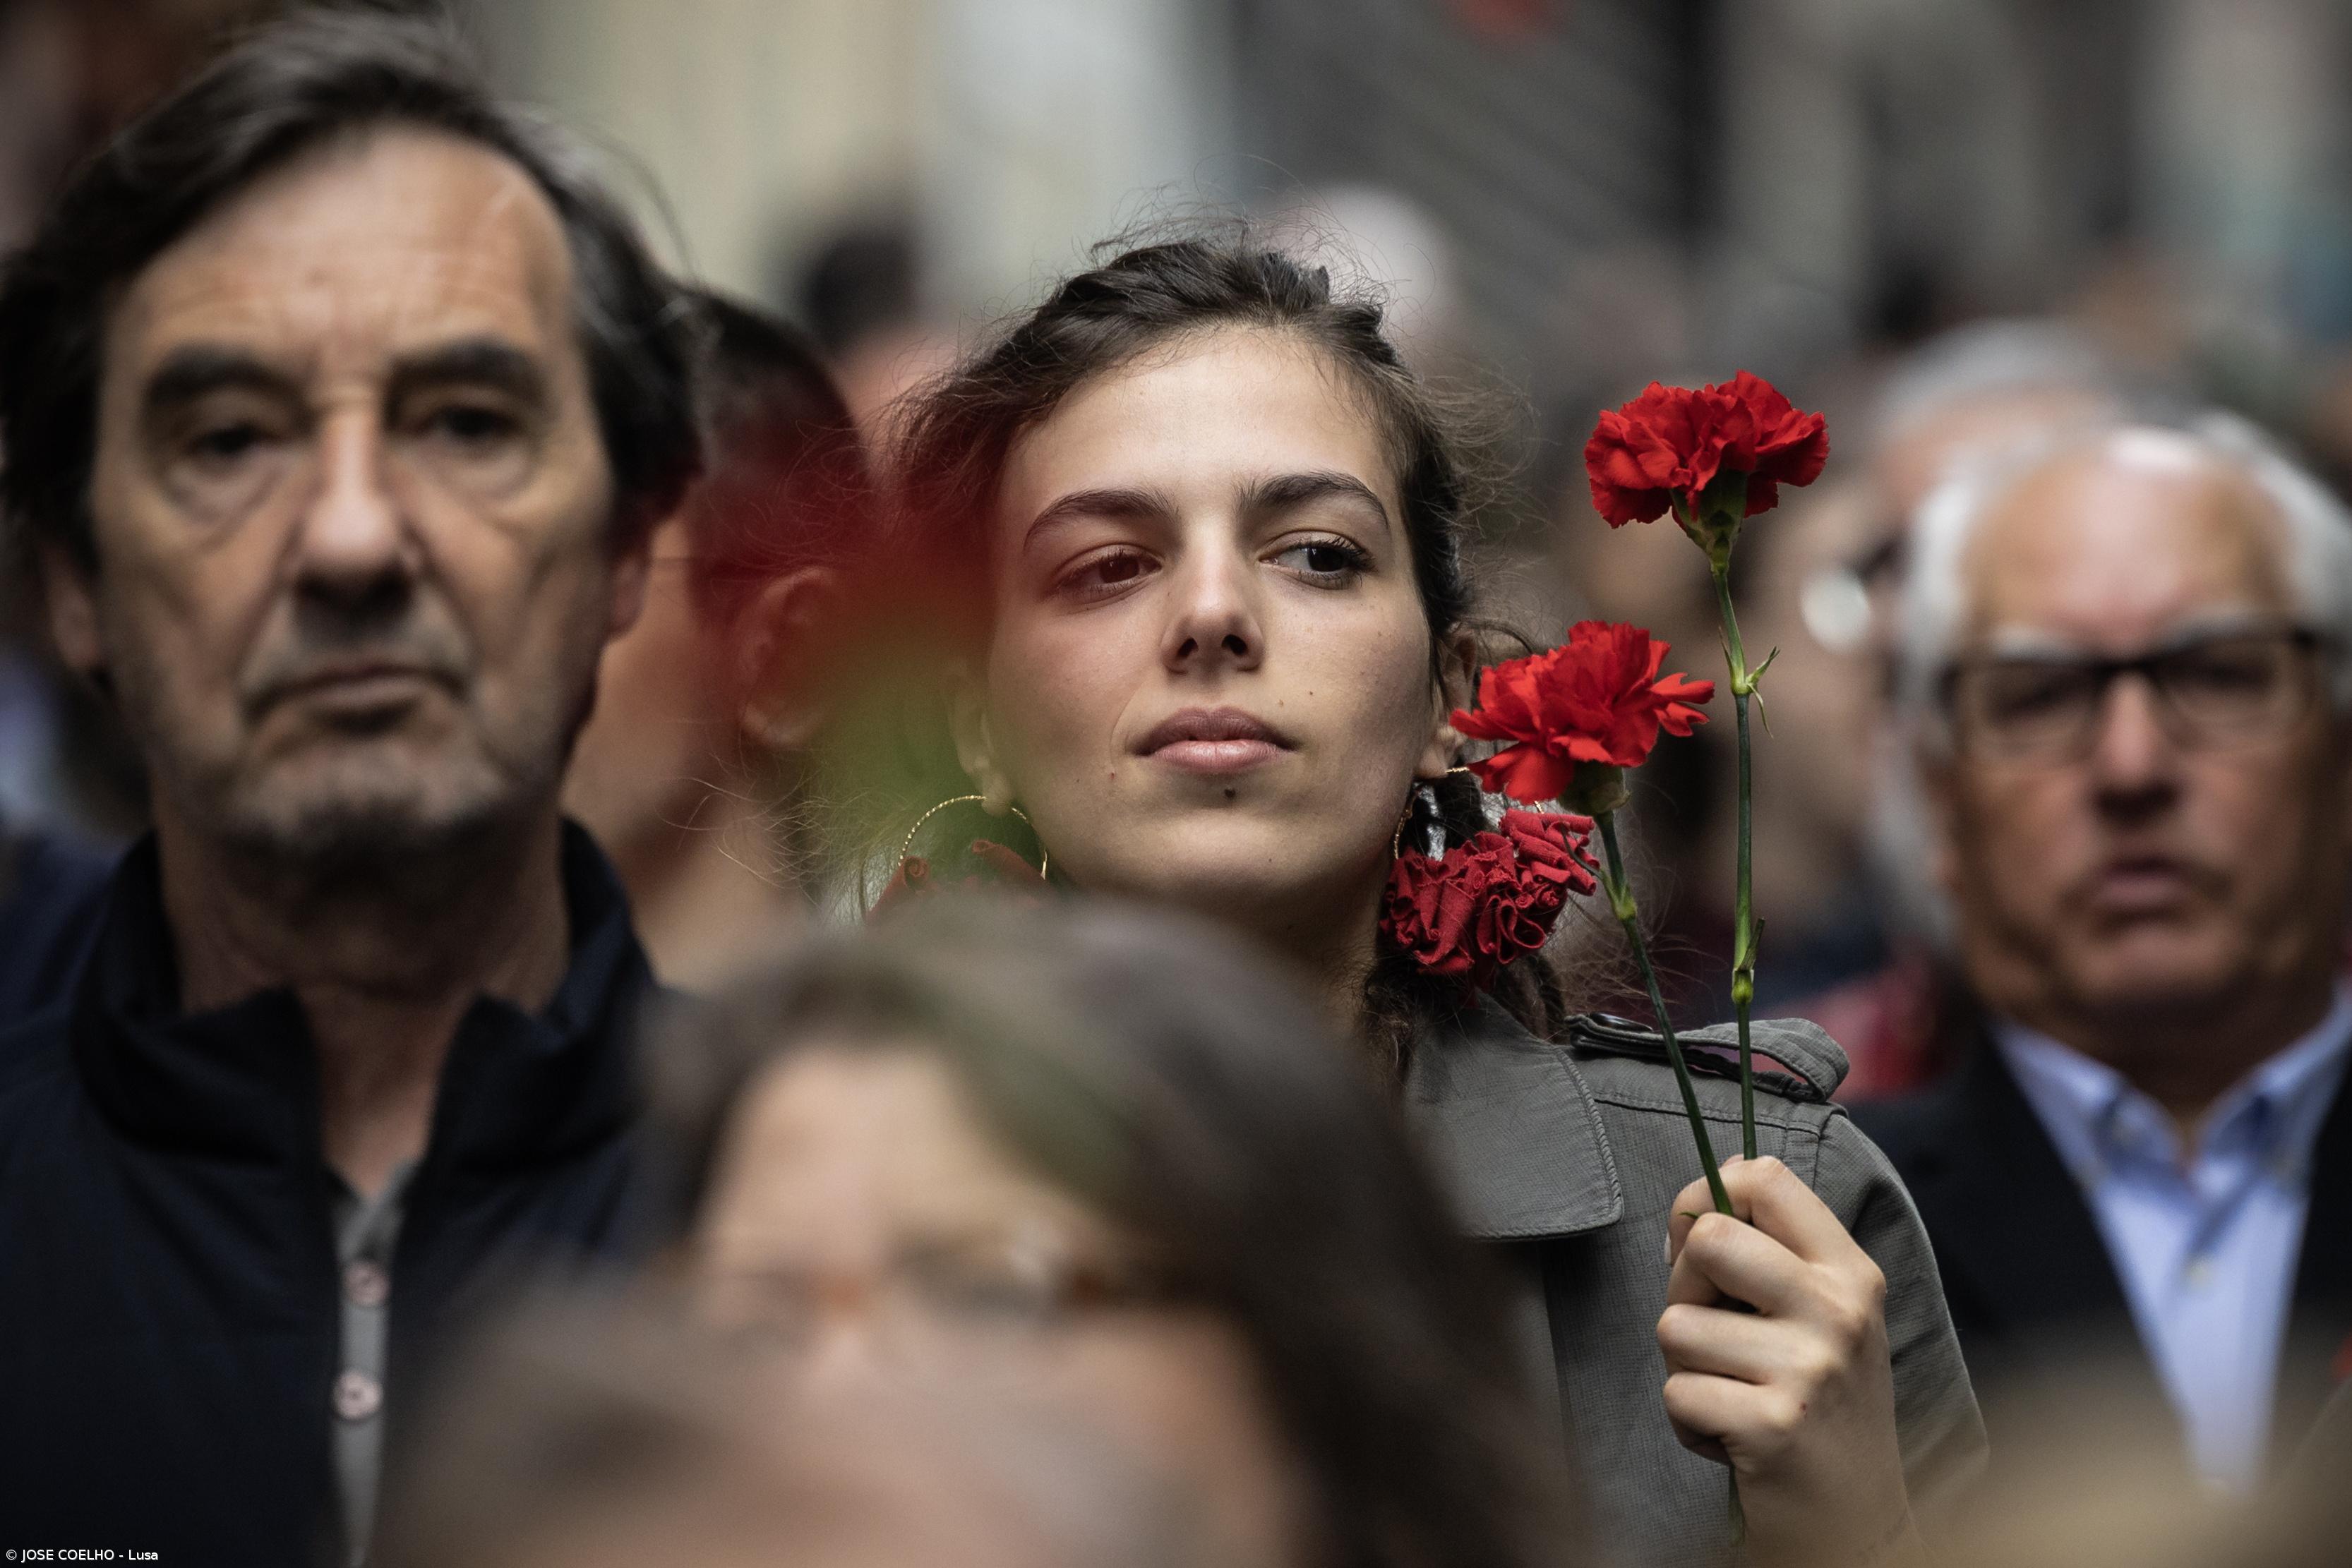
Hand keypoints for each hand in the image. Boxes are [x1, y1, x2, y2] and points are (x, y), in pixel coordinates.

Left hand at [1657, 1157, 1926, 1567]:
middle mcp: (1838, 1309)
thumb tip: (1707, 1191)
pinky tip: (1732, 1437)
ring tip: (1734, 1395)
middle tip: (1713, 1334)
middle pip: (1709, 1239)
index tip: (1700, 1243)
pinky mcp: (1773, 1424)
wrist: (1858, 1520)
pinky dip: (1688, 1422)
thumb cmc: (1822, 1406)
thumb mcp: (1821, 1317)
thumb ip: (1771, 1253)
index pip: (1765, 1178)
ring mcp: (1810, 1366)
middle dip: (1683, 1286)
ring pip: (1676, 1325)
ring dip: (1686, 1368)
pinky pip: (1676, 1392)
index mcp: (1849, 1271)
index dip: (1706, 1197)